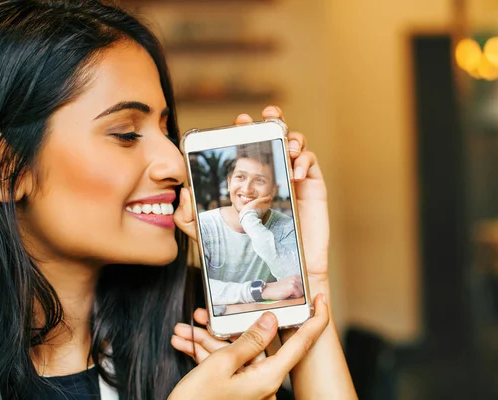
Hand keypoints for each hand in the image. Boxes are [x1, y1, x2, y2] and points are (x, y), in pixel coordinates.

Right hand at [169, 295, 329, 399]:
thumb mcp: (221, 366)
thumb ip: (249, 341)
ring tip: (185, 331)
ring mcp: (250, 388)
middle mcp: (264, 383)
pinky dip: (208, 354)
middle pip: (258, 343)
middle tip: (206, 314)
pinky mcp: (237, 390)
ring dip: (209, 340)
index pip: (302, 343)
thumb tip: (271, 321)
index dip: (315, 319)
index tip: (321, 300)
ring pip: (236, 352)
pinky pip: (227, 365)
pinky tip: (186, 343)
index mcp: (269, 377)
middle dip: (229, 325)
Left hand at [174, 106, 330, 288]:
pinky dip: (304, 160)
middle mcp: (275, 171)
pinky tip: (295, 171)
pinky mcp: (313, 186)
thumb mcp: (209, 234)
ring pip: (297, 143)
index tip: (240, 121)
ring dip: (293, 137)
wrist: (281, 265)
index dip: (247, 129)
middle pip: (276, 135)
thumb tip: (185, 192)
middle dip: (274, 120)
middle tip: (269, 115)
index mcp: (253, 175)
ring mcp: (295, 177)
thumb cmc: (249, 246)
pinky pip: (311, 163)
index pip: (250, 145)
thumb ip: (190, 218)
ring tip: (286, 146)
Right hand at [261, 275, 302, 300]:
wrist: (268, 291)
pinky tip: (287, 295)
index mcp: (296, 277)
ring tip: (288, 294)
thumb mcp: (289, 286)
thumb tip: (305, 293)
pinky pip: (298, 295)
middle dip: (299, 294)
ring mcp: (294, 281)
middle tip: (290, 294)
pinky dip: (294, 297)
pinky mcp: (292, 287)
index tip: (295, 293)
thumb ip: (297, 287)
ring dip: (296, 296)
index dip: (302, 292)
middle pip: (305, 289)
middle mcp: (296, 277)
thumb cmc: (278, 290)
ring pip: (302, 293)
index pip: (306, 286)